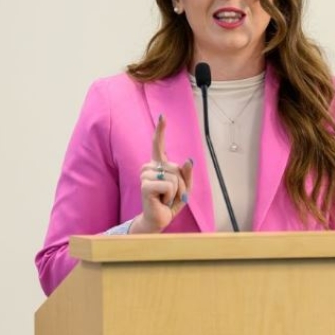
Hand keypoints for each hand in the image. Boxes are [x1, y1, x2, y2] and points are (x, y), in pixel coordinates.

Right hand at [132, 114, 193, 233]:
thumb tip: (188, 160)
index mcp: (158, 165)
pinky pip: (169, 185)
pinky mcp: (145, 185)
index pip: (158, 144)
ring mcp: (145, 175)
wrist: (159, 219)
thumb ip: (187, 174)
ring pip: (174, 177)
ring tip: (165, 198)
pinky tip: (161, 201)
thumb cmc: (170, 203)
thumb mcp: (184, 187)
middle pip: (176, 168)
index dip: (160, 130)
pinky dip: (171, 196)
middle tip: (171, 195)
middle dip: (181, 184)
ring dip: (176, 191)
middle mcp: (149, 167)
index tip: (162, 116)